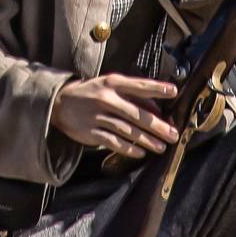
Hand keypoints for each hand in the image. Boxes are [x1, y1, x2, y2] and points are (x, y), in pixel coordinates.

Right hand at [50, 74, 178, 159]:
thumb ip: (132, 94)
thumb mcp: (110, 85)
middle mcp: (106, 98)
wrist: (61, 103)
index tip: (173, 92)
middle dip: (157, 126)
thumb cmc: (92, 92)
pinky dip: (129, 149)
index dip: (156, 88)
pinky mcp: (92, 133)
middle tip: (173, 134)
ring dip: (147, 140)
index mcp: (112, 83)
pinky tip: (141, 153)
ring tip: (161, 147)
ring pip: (128, 131)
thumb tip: (156, 107)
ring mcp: (99, 116)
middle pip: (137, 114)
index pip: (138, 85)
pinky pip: (115, 143)